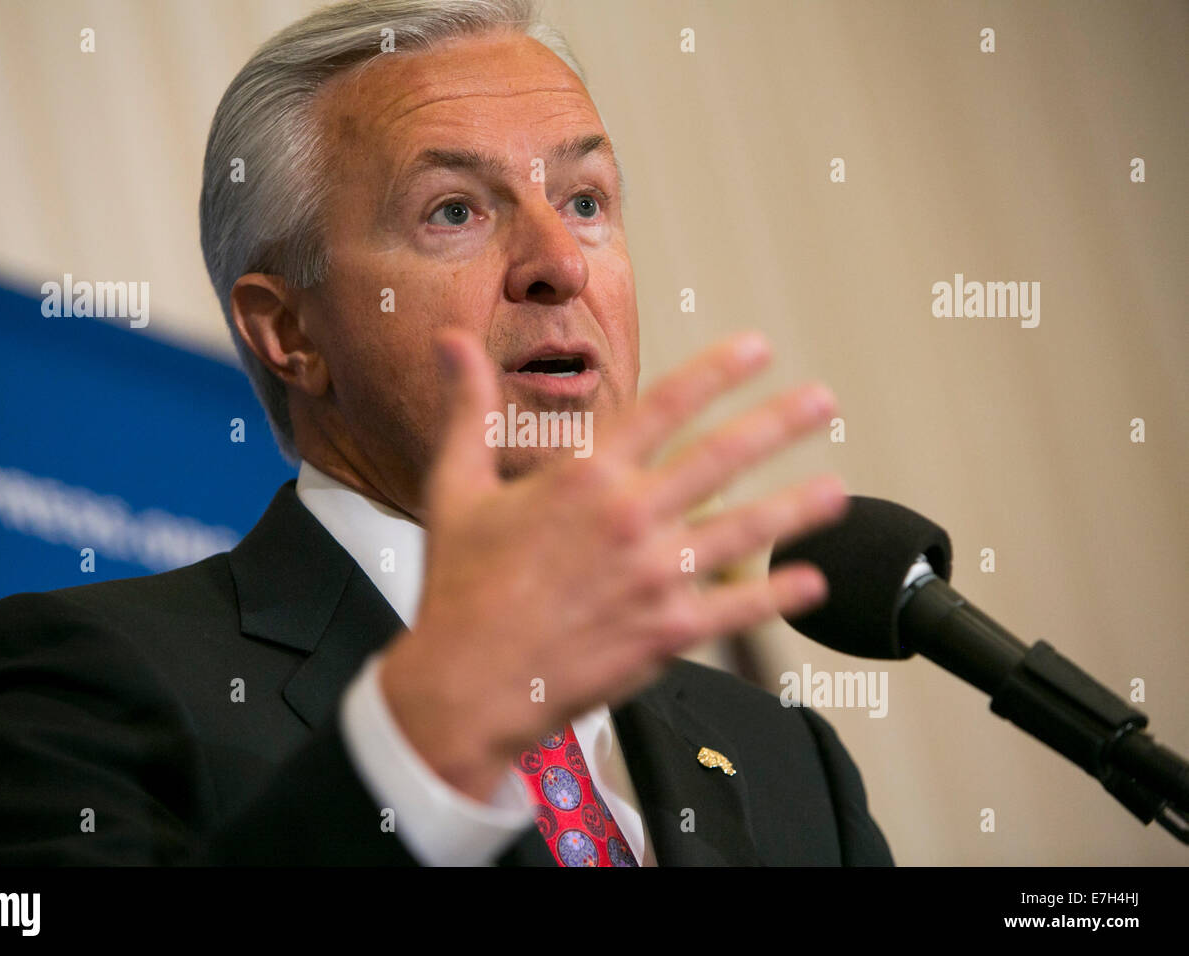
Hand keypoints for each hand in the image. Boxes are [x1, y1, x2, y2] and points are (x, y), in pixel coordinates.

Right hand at [380, 329, 846, 800]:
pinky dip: (778, 596)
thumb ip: (467, 409)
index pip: (665, 405)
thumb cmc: (461, 590)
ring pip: (745, 530)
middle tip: (820, 402)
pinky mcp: (667, 633)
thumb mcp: (456, 487)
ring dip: (796, 506)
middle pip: (722, 457)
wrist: (466, 684)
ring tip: (836, 490)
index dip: (717, 370)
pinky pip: (737, 609)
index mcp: (584, 479)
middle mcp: (630, 519)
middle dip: (778, 423)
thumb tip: (451, 344)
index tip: (755, 349)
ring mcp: (655, 577)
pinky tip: (810, 583)